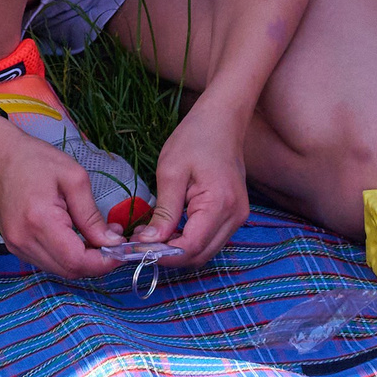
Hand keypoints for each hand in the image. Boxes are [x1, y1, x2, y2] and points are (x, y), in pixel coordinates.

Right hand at [0, 117, 119, 278]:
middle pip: (69, 271)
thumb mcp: (73, 178)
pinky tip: (75, 238)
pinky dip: (66, 256)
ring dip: (82, 260)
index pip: (77, 261)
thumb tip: (111, 242)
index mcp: (40, 221)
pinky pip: (47, 262)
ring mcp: (16, 246)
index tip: (121, 250)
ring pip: (59, 270)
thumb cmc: (35, 159)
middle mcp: (25, 240)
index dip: (104, 262)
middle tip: (112, 241)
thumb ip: (92, 215)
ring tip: (95, 237)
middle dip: (96, 262)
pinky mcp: (14, 246)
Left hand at [140, 102, 249, 267]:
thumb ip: (164, 211)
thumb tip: (149, 242)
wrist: (222, 120)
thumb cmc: (195, 138)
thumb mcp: (171, 172)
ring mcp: (238, 216)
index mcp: (220, 204)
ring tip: (154, 237)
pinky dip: (191, 241)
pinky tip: (172, 230)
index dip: (164, 254)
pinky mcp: (235, 214)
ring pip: (206, 251)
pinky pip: (212, 239)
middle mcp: (235, 216)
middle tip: (142, 244)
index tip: (138, 248)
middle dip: (170, 256)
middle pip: (200, 256)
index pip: (191, 247)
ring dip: (180, 250)